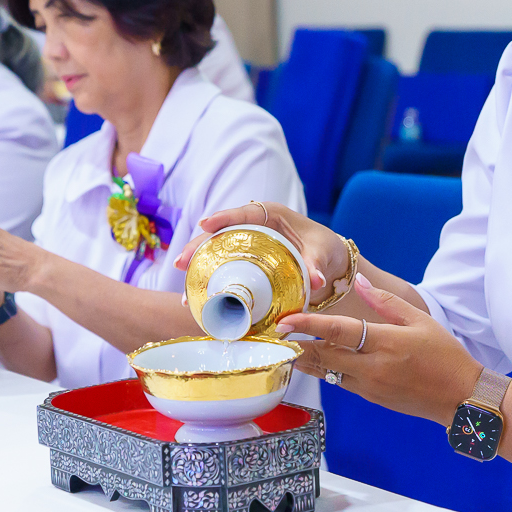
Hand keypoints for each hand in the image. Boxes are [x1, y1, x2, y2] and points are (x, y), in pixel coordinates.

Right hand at [173, 200, 337, 296]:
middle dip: (197, 247)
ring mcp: (248, 246)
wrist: (332, 265)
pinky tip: (198, 299)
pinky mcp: (247, 263)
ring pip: (216, 252)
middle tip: (179, 263)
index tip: (204, 224)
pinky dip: (211, 282)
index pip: (245, 212)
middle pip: (220, 234)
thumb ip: (316, 264)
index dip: (223, 218)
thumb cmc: (326, 248)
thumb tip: (314, 281)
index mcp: (272, 215)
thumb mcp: (323, 252)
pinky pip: (224, 269)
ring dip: (197, 268)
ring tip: (184, 289)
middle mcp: (255, 227)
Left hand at [278, 274, 477, 423]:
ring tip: (284, 348)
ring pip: (328, 372)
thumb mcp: (420, 320)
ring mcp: (370, 387)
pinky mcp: (371, 398)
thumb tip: (358, 280)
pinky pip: (341, 382)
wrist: (462, 399)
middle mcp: (374, 368)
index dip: (309, 325)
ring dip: (306, 361)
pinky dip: (326, 370)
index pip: (339, 332)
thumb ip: (385, 301)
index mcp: (386, 344)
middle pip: (324, 356)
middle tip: (274, 335)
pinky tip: (314, 360)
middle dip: (297, 346)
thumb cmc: (446, 356)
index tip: (286, 321)